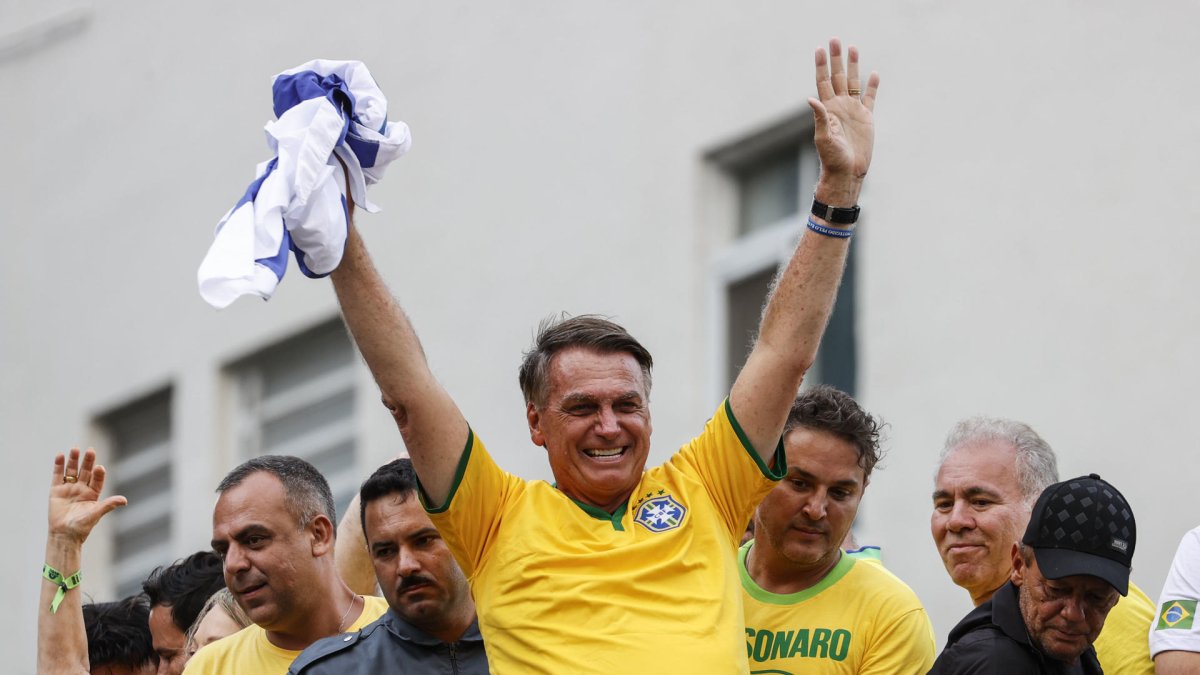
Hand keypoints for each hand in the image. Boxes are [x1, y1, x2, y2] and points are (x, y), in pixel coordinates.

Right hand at [48, 448, 126, 543]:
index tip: (99, 467)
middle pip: (85, 472)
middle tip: (91, 450)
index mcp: (93, 494)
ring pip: (72, 471)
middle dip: (88, 461)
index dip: (98, 473)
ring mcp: (69, 488)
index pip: (97, 479)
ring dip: (73, 460)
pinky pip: (57, 475)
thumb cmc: (82, 527)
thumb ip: (108, 505)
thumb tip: (124, 500)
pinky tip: (60, 455)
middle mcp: (82, 489)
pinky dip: (58, 465)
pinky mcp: (56, 490)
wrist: (64, 535)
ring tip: (75, 449)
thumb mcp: (96, 514)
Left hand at [809, 38, 879, 197]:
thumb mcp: (823, 137)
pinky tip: (873, 73)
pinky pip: (870, 98)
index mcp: (827, 109)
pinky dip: (872, 86)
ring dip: (853, 66)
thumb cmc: (832, 158)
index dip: (821, 65)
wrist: (847, 172)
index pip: (823, 81)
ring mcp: (853, 111)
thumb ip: (819, 117)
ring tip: (853, 48)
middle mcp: (839, 106)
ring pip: (853, 82)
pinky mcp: (866, 118)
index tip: (820, 49)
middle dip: (836, 58)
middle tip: (835, 39)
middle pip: (837, 76)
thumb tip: (811, 99)